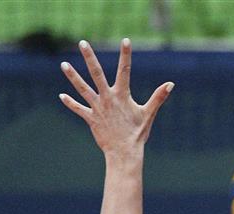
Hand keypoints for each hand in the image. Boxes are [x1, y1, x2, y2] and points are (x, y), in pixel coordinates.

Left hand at [59, 38, 172, 157]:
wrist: (125, 152)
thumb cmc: (138, 133)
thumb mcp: (149, 114)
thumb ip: (158, 97)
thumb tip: (171, 84)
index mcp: (122, 96)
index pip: (125, 71)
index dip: (126, 55)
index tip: (126, 40)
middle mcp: (108, 98)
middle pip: (96, 73)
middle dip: (89, 57)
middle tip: (82, 42)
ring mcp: (97, 108)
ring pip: (83, 88)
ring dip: (73, 76)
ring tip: (63, 64)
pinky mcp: (91, 118)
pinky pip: (79, 109)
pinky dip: (71, 103)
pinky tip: (62, 96)